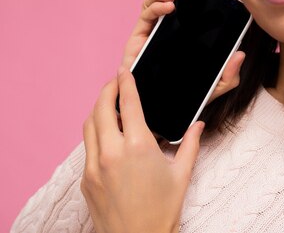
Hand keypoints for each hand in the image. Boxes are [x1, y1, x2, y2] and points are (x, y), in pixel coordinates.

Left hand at [81, 71, 202, 232]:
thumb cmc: (161, 211)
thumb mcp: (182, 175)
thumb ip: (190, 145)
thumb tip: (197, 126)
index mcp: (138, 147)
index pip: (128, 103)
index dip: (125, 82)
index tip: (123, 71)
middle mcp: (111, 152)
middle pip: (100, 108)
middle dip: (106, 90)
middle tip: (115, 82)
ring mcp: (93, 167)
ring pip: (88, 126)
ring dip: (97, 110)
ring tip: (110, 106)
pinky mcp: (85, 180)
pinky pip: (86, 148)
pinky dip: (95, 134)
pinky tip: (108, 136)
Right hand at [119, 0, 243, 102]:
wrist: (158, 112)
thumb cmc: (186, 96)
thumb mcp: (214, 87)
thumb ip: (229, 74)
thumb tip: (241, 53)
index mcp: (190, 36)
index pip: (199, 11)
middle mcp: (171, 30)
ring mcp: (155, 32)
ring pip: (157, 1)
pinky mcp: (139, 38)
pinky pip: (146, 15)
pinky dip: (156, 6)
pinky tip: (168, 7)